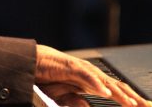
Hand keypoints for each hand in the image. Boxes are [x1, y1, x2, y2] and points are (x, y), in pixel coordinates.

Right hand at [35, 44, 151, 106]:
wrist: (33, 62)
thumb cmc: (47, 76)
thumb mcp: (63, 96)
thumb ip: (77, 102)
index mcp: (90, 81)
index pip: (115, 92)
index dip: (130, 100)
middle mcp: (90, 74)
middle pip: (116, 86)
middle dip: (133, 98)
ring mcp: (81, 69)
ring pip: (104, 82)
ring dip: (119, 94)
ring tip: (132, 105)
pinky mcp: (71, 67)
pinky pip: (86, 76)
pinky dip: (96, 84)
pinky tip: (105, 93)